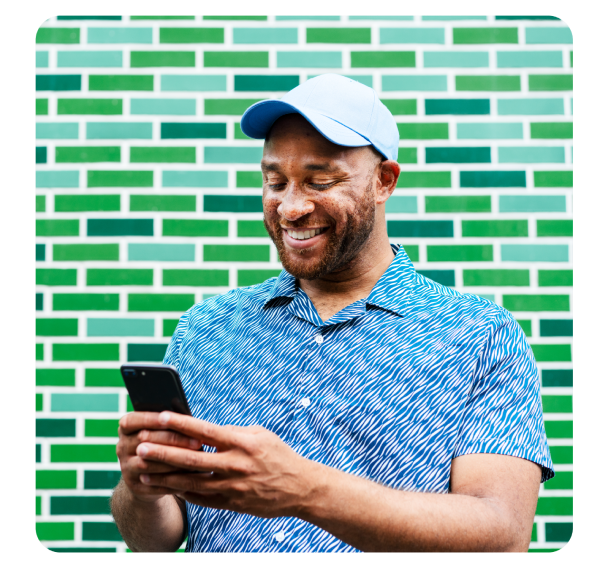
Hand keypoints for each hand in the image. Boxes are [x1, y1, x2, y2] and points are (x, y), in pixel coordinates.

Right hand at [117, 411, 201, 502]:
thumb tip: (188, 419)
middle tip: (197, 442)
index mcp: (126, 428)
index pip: (132, 421)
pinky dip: (173, 480)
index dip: (151, 419)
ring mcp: (126, 468)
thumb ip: (168, 423)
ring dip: (174, 461)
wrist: (149, 475)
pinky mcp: (135, 487)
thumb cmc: (162, 442)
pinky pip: (154, 484)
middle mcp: (122, 447)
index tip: (171, 417)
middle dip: (173, 440)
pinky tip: (191, 476)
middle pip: (144, 440)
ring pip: (148, 464)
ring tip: (196, 459)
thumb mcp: (160, 430)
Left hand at [135, 412, 318, 516]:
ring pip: (191, 483)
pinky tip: (167, 487)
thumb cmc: (279, 455)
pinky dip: (183, 493)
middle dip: (163, 452)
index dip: (182, 423)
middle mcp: (235, 465)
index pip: (206, 430)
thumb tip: (205, 430)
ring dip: (165, 478)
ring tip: (143, 473)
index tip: (160, 416)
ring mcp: (233, 487)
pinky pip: (202, 499)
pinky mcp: (232, 504)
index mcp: (242, 443)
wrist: (300, 488)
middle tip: (140, 447)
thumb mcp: (260, 435)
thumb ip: (232, 432)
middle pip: (192, 459)